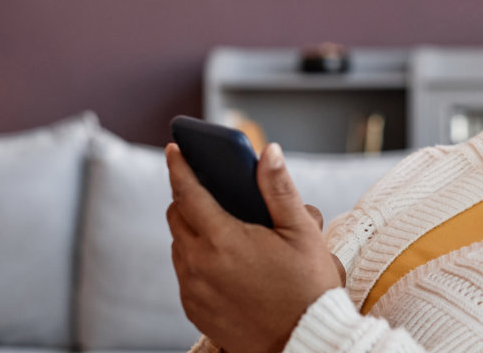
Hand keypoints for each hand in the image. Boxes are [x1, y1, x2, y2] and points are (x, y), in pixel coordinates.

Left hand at [167, 142, 342, 352]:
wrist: (302, 343)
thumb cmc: (308, 289)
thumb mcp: (302, 233)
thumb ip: (279, 189)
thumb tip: (269, 152)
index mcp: (223, 239)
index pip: (187, 192)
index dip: (180, 166)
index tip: (175, 149)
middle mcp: (199, 264)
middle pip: (176, 217)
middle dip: (187, 198)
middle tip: (207, 190)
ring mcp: (193, 290)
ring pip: (179, 246)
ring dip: (192, 231)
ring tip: (222, 228)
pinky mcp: (195, 310)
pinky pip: (185, 274)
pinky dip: (197, 260)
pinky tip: (225, 262)